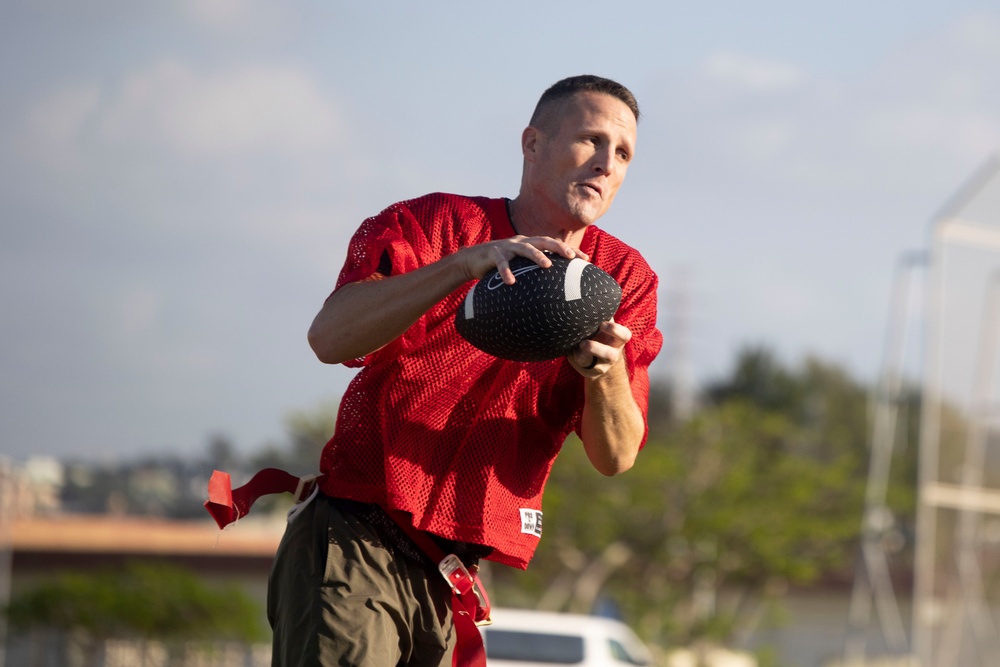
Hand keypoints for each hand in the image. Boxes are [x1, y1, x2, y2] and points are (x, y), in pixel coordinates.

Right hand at [459, 236, 590, 284]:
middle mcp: (521, 242)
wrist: (474, 260)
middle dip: (559, 247)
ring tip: (547, 265)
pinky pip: (501, 263)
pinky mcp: (493, 254)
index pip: (554, 245)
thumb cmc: (502, 266)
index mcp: (531, 244)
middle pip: (544, 241)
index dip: (570, 250)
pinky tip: (511, 282)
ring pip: (525, 249)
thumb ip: (535, 273)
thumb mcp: (521, 267)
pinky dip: (506, 271)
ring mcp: (507, 247)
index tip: (586, 259)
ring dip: (537, 256)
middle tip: (571, 257)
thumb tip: (555, 291)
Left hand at [569, 319, 631, 376]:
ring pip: (599, 367)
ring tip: (577, 348)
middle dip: (597, 348)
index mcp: (617, 340)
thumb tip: (592, 291)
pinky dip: (575, 360)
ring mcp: (603, 366)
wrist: (597, 356)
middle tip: (584, 341)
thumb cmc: (597, 334)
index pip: (624, 335)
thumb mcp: (600, 325)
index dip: (615, 330)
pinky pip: (585, 369)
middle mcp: (613, 354)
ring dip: (583, 360)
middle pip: (611, 355)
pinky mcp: (592, 373)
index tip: (601, 323)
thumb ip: (600, 314)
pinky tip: (570, 352)